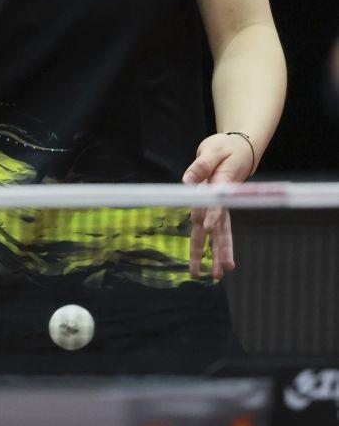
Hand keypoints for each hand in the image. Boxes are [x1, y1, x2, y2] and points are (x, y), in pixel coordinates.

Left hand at [182, 132, 253, 279]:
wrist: (240, 149)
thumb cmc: (226, 149)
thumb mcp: (212, 150)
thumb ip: (200, 166)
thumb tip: (186, 181)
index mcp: (222, 185)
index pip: (217, 203)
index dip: (212, 214)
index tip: (206, 227)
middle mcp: (223, 201)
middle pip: (221, 228)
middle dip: (219, 249)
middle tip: (220, 271)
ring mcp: (220, 207)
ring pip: (219, 234)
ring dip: (217, 254)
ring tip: (215, 276)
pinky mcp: (216, 208)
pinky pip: (214, 230)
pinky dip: (211, 248)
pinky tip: (208, 265)